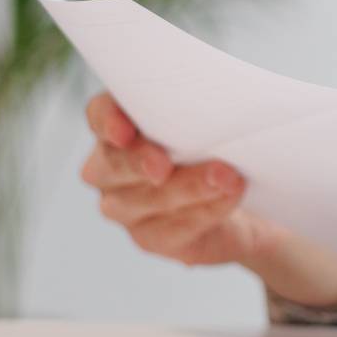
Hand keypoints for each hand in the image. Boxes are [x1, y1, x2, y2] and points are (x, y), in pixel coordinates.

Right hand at [80, 91, 285, 267]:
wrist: (237, 192)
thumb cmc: (216, 143)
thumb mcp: (210, 118)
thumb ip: (200, 107)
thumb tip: (221, 99)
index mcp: (118, 127)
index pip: (99, 115)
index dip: (108, 121)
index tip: (124, 130)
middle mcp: (110, 168)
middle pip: (112, 163)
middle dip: (140, 161)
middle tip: (165, 165)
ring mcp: (125, 207)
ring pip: (144, 200)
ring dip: (187, 187)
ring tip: (226, 177)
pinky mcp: (150, 237)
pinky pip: (171, 229)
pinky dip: (204, 211)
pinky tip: (229, 197)